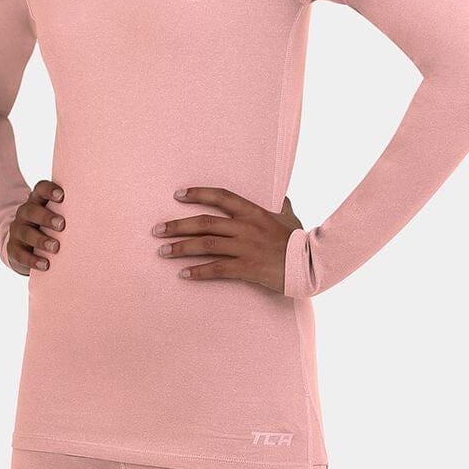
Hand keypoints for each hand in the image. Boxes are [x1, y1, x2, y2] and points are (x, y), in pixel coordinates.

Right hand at [8, 179, 64, 274]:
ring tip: (55, 247)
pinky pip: (20, 254)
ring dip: (40, 239)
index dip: (49, 190)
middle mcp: (25, 213)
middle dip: (46, 217)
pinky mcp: (13, 248)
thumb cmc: (48, 228)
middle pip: (31, 210)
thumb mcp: (56, 217)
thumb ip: (69, 213)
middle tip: (62, 225)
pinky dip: (33, 260)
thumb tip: (97, 216)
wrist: (24, 246)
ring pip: (25, 232)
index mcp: (37, 202)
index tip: (62, 196)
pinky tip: (46, 264)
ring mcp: (17, 230)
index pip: (40, 189)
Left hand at [151, 188, 302, 290]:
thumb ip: (282, 206)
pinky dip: (198, 272)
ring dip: (181, 247)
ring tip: (162, 252)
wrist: (312, 264)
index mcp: (254, 212)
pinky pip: (217, 269)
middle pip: (204, 222)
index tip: (178, 195)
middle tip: (157, 230)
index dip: (198, 194)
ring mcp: (245, 247)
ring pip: (206, 244)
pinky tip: (183, 274)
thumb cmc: (301, 240)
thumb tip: (282, 197)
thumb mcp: (291, 218)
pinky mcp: (247, 267)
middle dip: (177, 225)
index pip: (221, 197)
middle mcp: (245, 227)